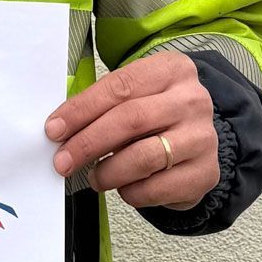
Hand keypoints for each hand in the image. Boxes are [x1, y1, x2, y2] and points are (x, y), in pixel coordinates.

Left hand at [44, 54, 218, 210]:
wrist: (197, 138)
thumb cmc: (154, 112)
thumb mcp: (135, 94)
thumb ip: (103, 104)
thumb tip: (60, 129)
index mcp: (171, 69)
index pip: (119, 87)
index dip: (82, 109)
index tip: (54, 129)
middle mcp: (192, 100)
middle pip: (130, 120)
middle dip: (88, 143)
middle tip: (63, 161)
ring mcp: (203, 137)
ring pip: (145, 157)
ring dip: (109, 171)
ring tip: (95, 177)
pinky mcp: (206, 172)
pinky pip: (159, 187)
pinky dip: (132, 192)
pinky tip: (124, 187)